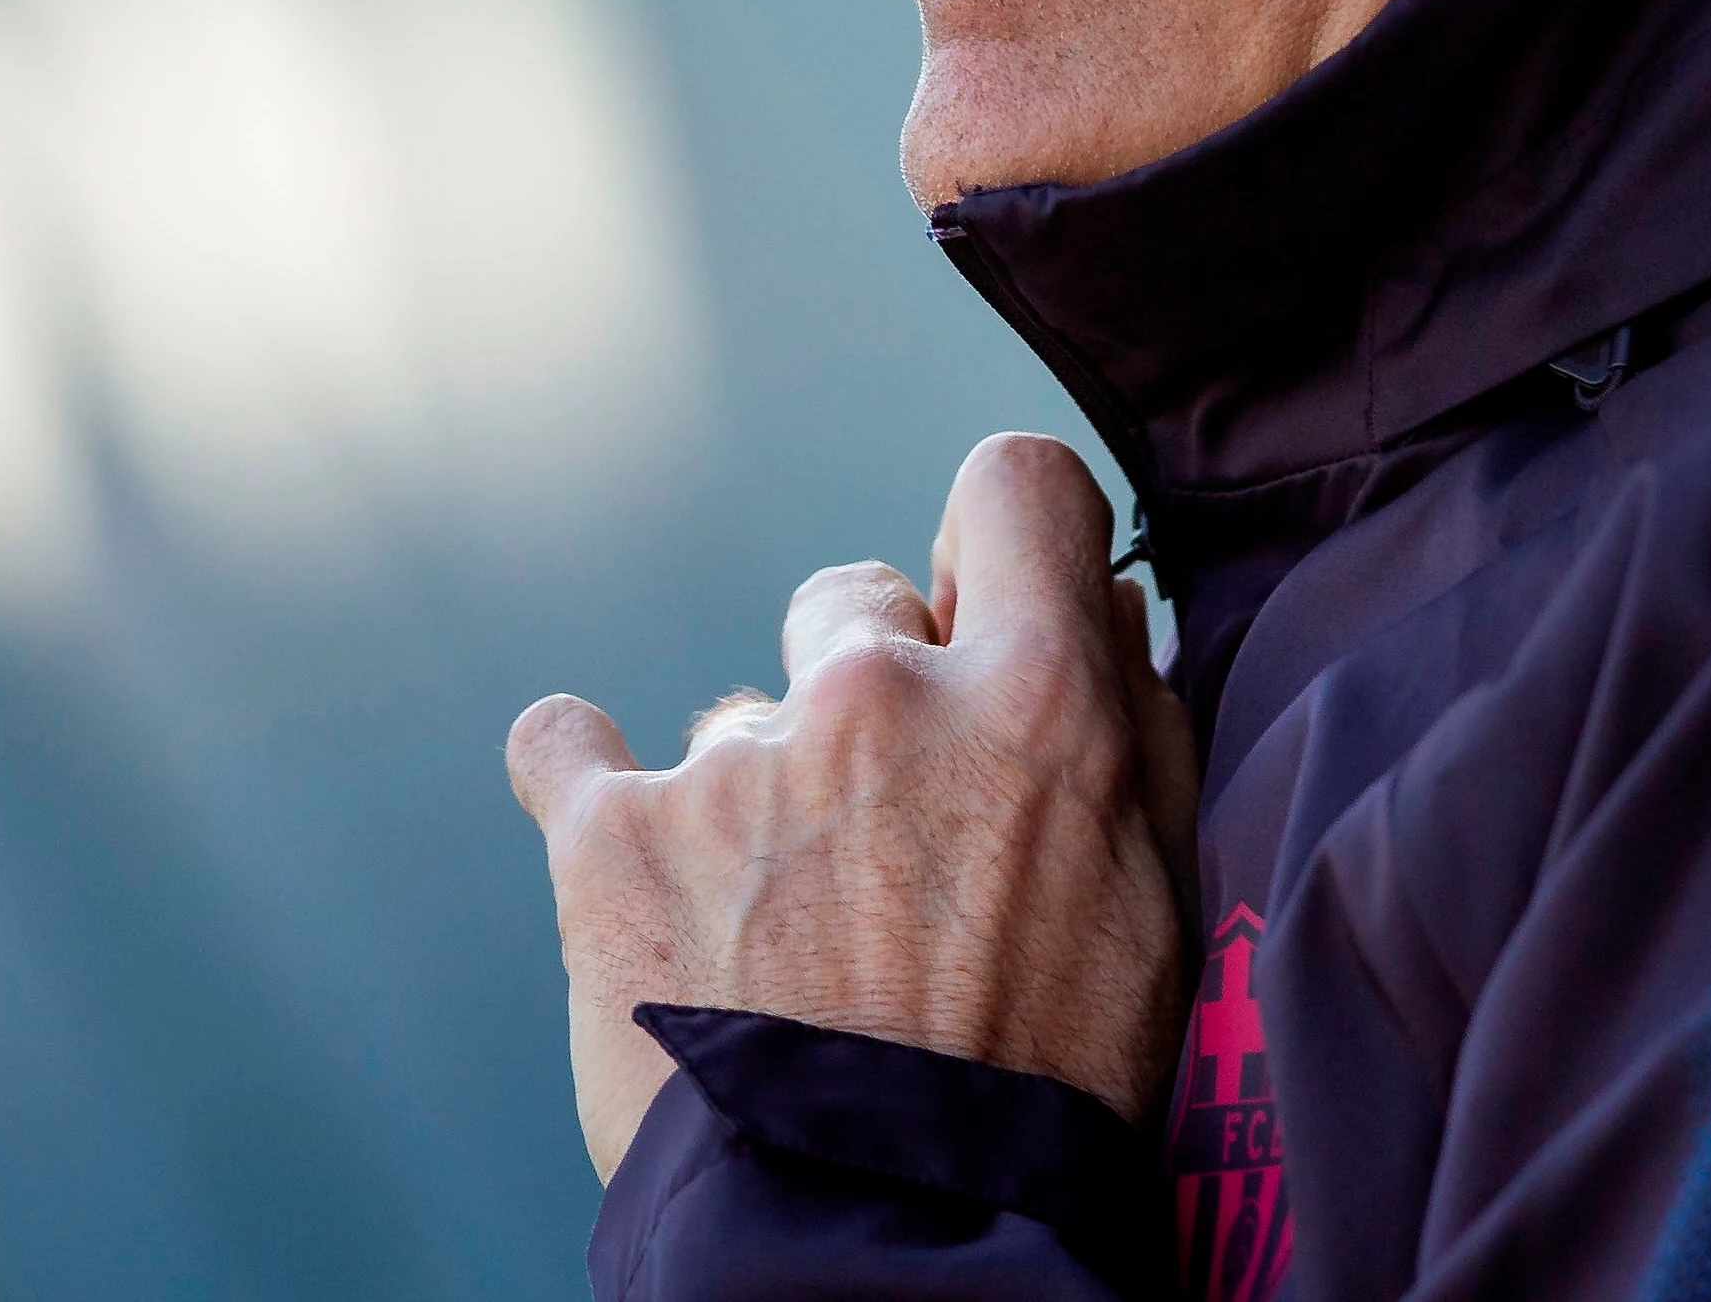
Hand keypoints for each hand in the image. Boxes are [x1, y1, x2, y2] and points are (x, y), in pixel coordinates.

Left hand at [508, 433, 1199, 1179]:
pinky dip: (580, 780)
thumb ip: (1134, 734)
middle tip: (880, 835)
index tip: (978, 605)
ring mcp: (737, 762)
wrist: (884, 1246)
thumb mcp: (1150, 906)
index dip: (998, 540)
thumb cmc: (1042, 1094)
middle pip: (856, 601)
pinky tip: (610, 844)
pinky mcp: (610, 835)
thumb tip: (1105, 613)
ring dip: (752, 792)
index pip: (1018, 486)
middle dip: (866, 693)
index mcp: (1036, 700)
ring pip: (734, 714)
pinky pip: (561, 744)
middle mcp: (881, 697)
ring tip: (777, 936)